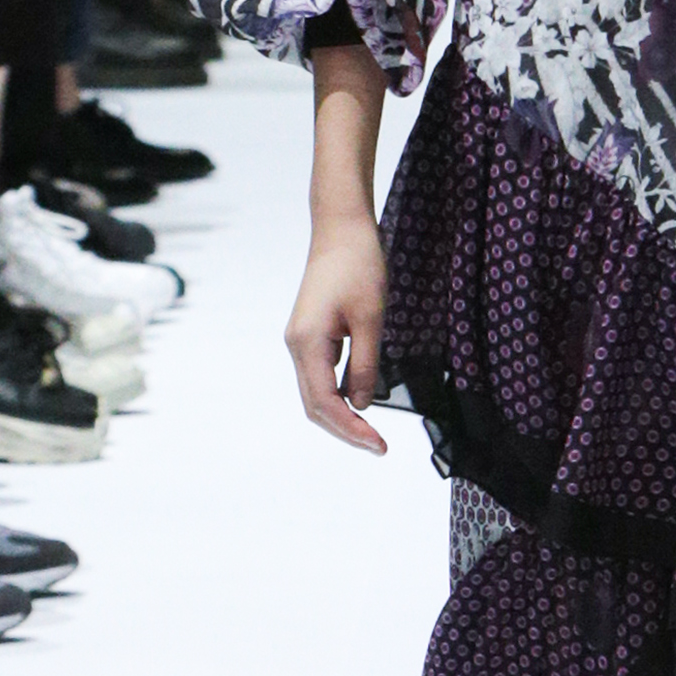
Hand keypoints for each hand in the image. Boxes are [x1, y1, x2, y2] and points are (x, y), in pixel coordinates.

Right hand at [285, 218, 387, 452]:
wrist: (341, 229)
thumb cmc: (358, 266)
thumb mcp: (371, 318)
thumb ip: (366, 364)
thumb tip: (363, 404)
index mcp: (306, 343)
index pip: (325, 403)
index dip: (351, 430)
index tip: (379, 446)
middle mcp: (296, 345)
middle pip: (314, 406)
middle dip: (345, 430)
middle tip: (379, 446)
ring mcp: (300, 340)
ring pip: (316, 393)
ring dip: (341, 415)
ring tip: (372, 433)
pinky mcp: (310, 334)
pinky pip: (320, 375)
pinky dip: (338, 395)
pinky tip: (361, 400)